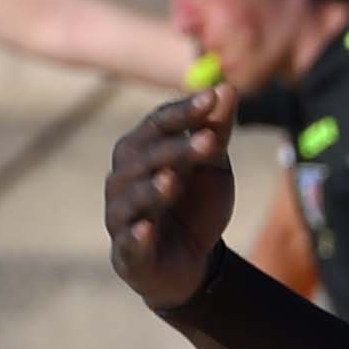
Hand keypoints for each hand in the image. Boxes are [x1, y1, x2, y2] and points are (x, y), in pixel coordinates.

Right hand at [106, 89, 241, 307]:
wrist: (193, 261)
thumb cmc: (195, 204)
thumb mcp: (213, 166)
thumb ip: (216, 131)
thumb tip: (226, 87)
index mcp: (142, 151)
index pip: (158, 124)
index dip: (183, 111)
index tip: (212, 98)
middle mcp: (124, 179)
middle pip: (145, 158)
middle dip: (176, 149)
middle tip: (209, 141)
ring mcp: (122, 216)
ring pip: (133, 197)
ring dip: (151, 189)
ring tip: (171, 180)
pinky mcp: (128, 253)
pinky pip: (128, 242)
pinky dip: (136, 235)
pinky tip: (146, 229)